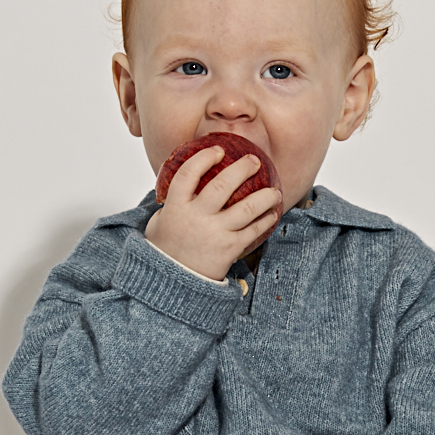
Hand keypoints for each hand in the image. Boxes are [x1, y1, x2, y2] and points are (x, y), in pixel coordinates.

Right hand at [145, 146, 282, 279]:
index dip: (204, 158)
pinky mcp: (230, 249)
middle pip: (223, 185)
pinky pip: (254, 230)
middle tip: (254, 161)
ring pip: (247, 208)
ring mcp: (215, 233)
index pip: (189, 174)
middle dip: (242, 168)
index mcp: (175, 207)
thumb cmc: (165, 249)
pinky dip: (266, 220)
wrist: (170, 284)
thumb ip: (175, 202)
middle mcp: (197, 217)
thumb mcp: (161, 221)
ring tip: (274, 190)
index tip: (218, 150)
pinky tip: (272, 214)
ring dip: (265, 196)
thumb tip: (189, 180)